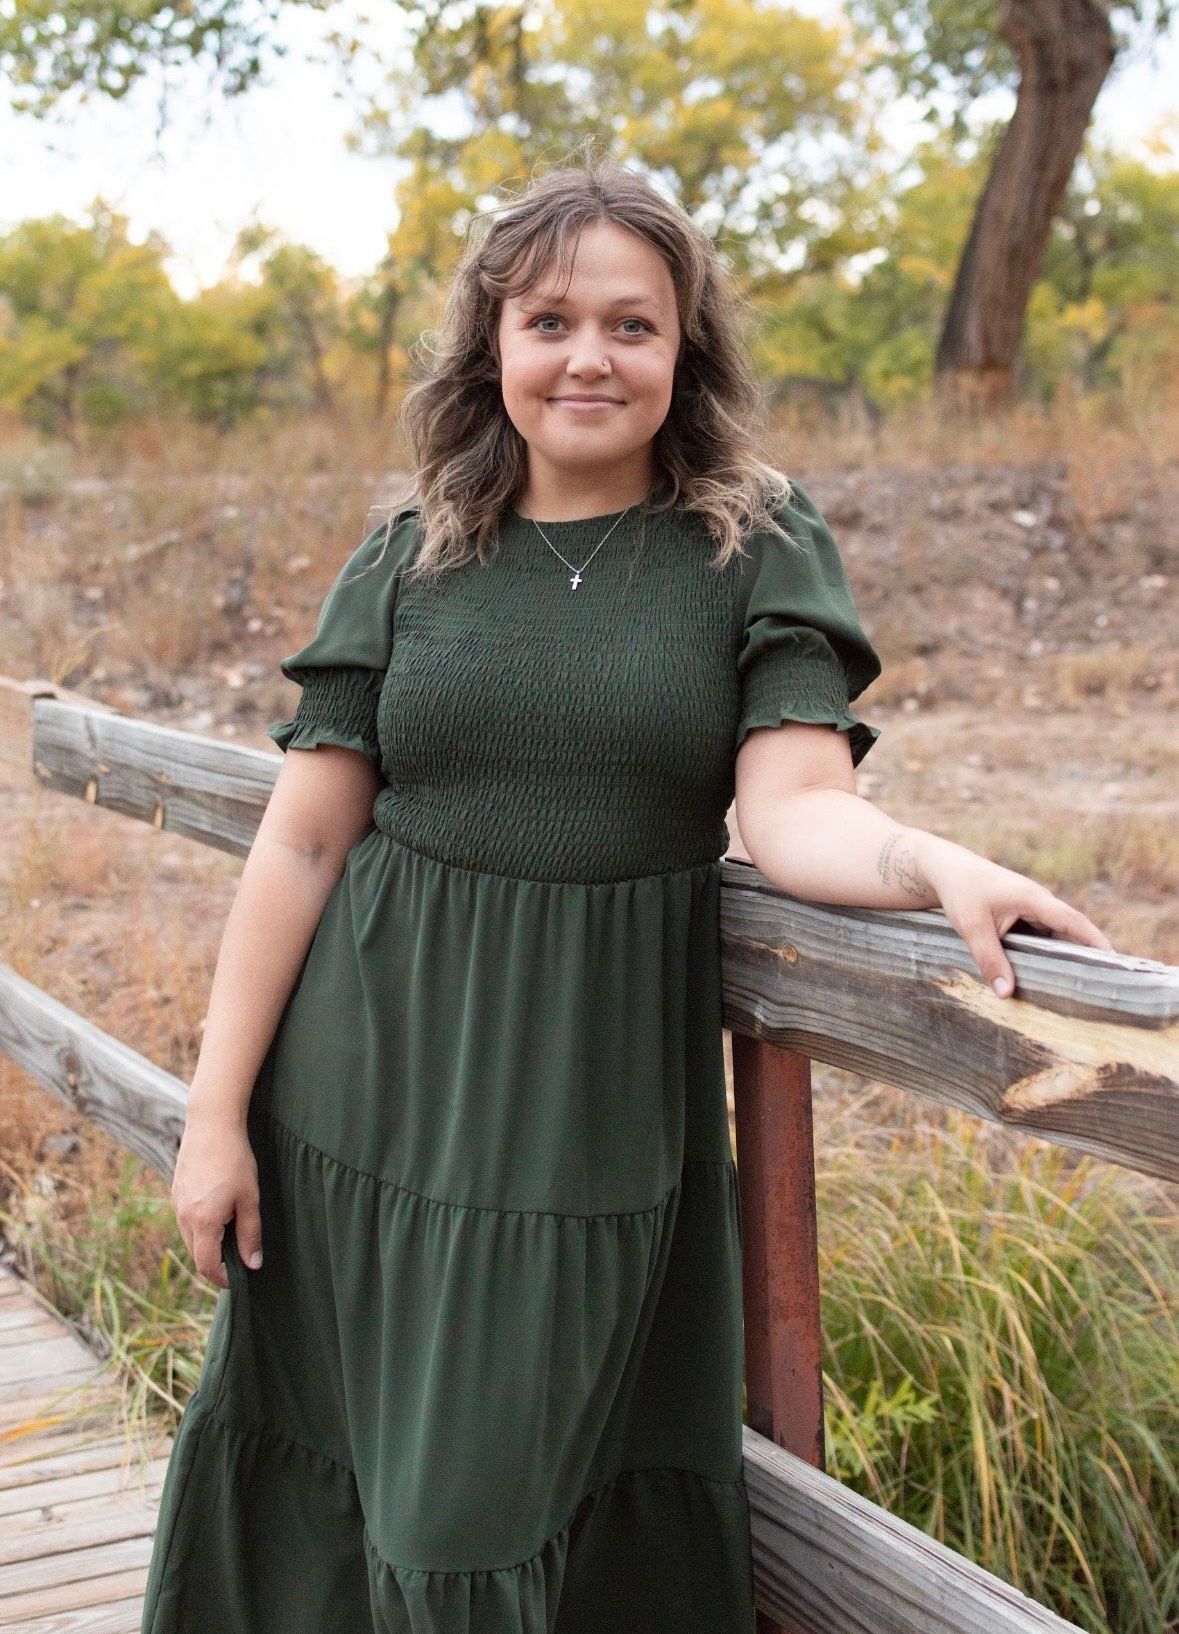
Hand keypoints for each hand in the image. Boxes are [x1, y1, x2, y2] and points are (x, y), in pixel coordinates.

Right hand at [171, 1105, 262, 1289]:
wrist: (211, 1125)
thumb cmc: (235, 1160)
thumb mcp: (249, 1199)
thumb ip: (250, 1235)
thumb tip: (252, 1265)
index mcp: (203, 1222)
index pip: (206, 1265)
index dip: (221, 1278)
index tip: (236, 1279)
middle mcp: (183, 1217)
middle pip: (196, 1254)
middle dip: (215, 1262)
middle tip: (237, 1257)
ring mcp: (176, 1204)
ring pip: (189, 1238)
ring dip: (207, 1243)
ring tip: (231, 1231)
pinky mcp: (175, 1191)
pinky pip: (185, 1220)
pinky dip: (199, 1226)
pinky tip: (218, 1211)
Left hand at [909, 830, 1113, 998]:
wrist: (945, 870)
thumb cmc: (960, 892)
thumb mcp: (973, 927)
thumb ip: (989, 960)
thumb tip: (1006, 993)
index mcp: (1034, 899)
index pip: (1073, 922)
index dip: (1094, 942)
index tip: (1114, 962)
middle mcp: (1038, 902)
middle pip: (1070, 932)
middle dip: (1084, 955)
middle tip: (1100, 985)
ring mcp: (1031, 908)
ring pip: (1054, 936)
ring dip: (1064, 956)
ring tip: (1078, 986)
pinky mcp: (1021, 915)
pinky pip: (1040, 937)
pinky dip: (1045, 953)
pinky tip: (1046, 975)